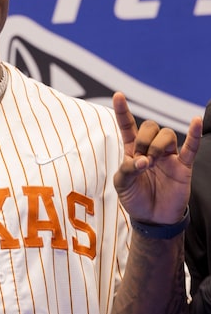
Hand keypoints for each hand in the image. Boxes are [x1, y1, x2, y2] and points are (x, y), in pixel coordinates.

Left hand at [112, 91, 201, 224]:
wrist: (152, 218)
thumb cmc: (135, 198)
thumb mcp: (121, 185)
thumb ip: (127, 170)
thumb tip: (142, 161)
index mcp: (132, 150)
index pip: (127, 126)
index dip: (122, 111)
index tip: (118, 95)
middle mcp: (151, 149)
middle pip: (151, 127)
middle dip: (144, 140)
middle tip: (142, 160)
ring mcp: (168, 156)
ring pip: (167, 135)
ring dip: (158, 145)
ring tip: (152, 163)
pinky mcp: (183, 166)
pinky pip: (191, 146)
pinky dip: (194, 134)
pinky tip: (195, 121)